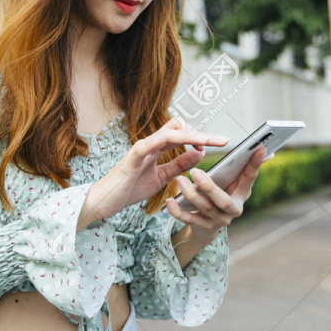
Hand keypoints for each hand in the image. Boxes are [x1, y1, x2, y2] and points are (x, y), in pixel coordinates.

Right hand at [80, 117, 227, 225]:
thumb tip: (200, 152)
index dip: (202, 137)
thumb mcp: (162, 177)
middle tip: (223, 140)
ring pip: (170, 133)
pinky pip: (150, 144)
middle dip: (203, 134)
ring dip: (192, 135)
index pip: (184, 136)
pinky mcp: (133, 156)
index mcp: (158, 148)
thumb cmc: (131, 188)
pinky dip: (164, 140)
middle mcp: (151, 143)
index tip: (221, 142)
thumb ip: (179, 164)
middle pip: (181, 129)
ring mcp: (142, 148)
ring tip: (209, 141)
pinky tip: (181, 140)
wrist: (107, 201)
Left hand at [165, 145, 267, 241]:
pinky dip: (178, 211)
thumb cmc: (220, 194)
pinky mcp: (203, 227)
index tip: (259, 148)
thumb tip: (264, 150)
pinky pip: (189, 219)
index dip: (255, 164)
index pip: (250, 178)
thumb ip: (244, 168)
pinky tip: (169, 201)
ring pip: (204, 208)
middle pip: (222, 200)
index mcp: (242, 194)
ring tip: (180, 180)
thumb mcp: (233, 183)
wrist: (208, 225)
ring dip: (191, 194)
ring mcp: (218, 220)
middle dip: (209, 187)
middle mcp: (233, 209)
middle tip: (195, 172)